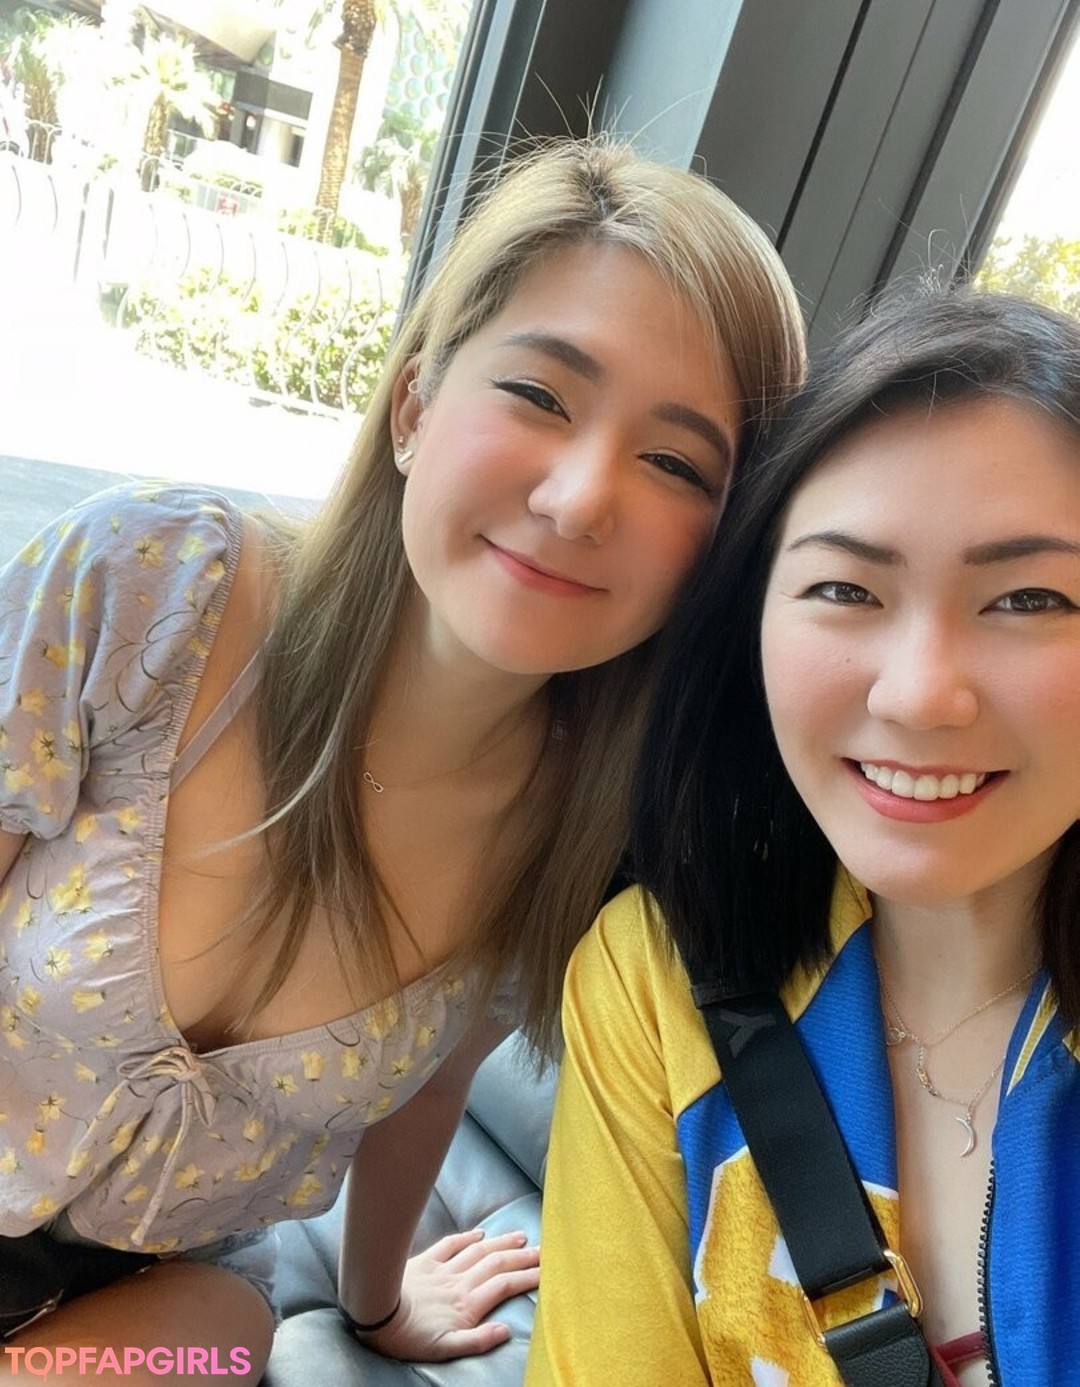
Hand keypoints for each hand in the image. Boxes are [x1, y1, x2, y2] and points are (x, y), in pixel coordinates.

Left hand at [358, 1228, 539, 1360]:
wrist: (376, 1312)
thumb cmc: (410, 1338)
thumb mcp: (445, 1349)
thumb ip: (478, 1341)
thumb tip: (506, 1331)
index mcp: (468, 1304)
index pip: (505, 1285)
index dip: (527, 1276)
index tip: (548, 1270)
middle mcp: (460, 1283)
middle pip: (497, 1264)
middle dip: (522, 1257)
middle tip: (543, 1250)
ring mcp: (443, 1269)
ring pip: (479, 1252)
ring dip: (501, 1243)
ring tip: (520, 1237)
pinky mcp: (426, 1261)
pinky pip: (451, 1245)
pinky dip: (467, 1238)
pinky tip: (479, 1233)